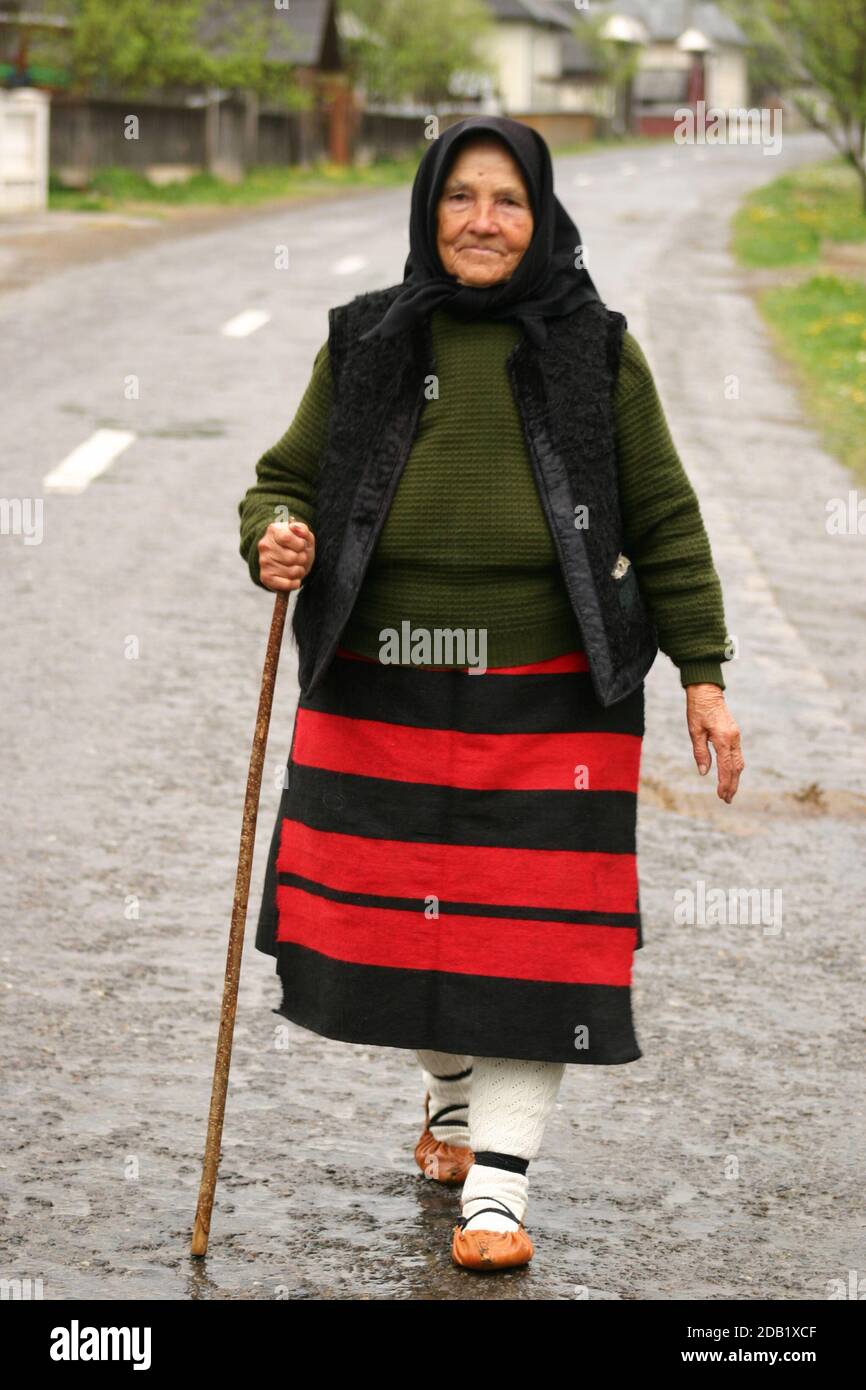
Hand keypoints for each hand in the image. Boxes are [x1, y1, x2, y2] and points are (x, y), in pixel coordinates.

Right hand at [258, 519, 314, 591]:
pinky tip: (294, 578)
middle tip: (300, 558)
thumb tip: (294, 527)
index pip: (287, 538)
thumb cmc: (297, 547)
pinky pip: (285, 585)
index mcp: (273, 531)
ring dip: (299, 571)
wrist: (289, 561)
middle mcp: (265, 545)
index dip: (300, 545)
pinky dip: (294, 583)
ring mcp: (263, 562)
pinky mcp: (265, 577)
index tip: (301, 546)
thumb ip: (302, 529)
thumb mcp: (304, 536)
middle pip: (292, 557)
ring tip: (297, 567)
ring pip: (291, 572)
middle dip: (302, 559)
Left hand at [686, 683, 743, 802]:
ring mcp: (736, 737)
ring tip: (729, 792)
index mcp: (723, 738)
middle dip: (732, 785)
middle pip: (736, 768)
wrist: (707, 692)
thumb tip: (704, 773)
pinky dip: (735, 768)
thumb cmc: (698, 710)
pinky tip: (730, 775)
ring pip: (739, 763)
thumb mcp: (694, 731)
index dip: (724, 783)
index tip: (722, 796)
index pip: (726, 767)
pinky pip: (737, 755)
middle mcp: (733, 739)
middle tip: (727, 800)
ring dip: (735, 778)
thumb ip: (700, 752)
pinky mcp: (735, 735)